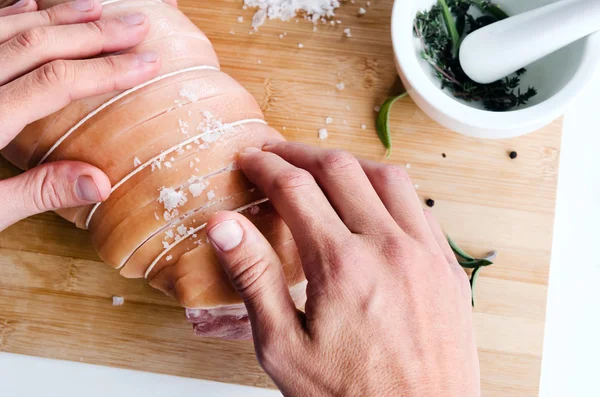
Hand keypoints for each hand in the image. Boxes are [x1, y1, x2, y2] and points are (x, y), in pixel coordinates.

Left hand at [0, 0, 160, 229]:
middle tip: (136, 24)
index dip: (106, 70)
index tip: (147, 62)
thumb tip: (101, 182)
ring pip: (6, 26)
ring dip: (57, 13)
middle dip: (92, 32)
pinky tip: (32, 5)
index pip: (55, 83)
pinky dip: (8, 11)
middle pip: (36, 44)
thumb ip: (36, 192)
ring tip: (99, 6)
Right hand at [206, 142, 479, 395]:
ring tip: (322, 167)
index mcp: (341, 264)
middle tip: (278, 154)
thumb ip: (254, 278)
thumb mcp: (284, 347)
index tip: (250, 160)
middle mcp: (388, 246)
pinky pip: (419, 205)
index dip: (266, 167)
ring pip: (387, 176)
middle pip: (339, 169)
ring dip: (348, 163)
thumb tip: (223, 226)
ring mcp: (424, 253)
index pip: (295, 188)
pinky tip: (373, 199)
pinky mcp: (447, 266)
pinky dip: (389, 189)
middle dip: (301, 154)